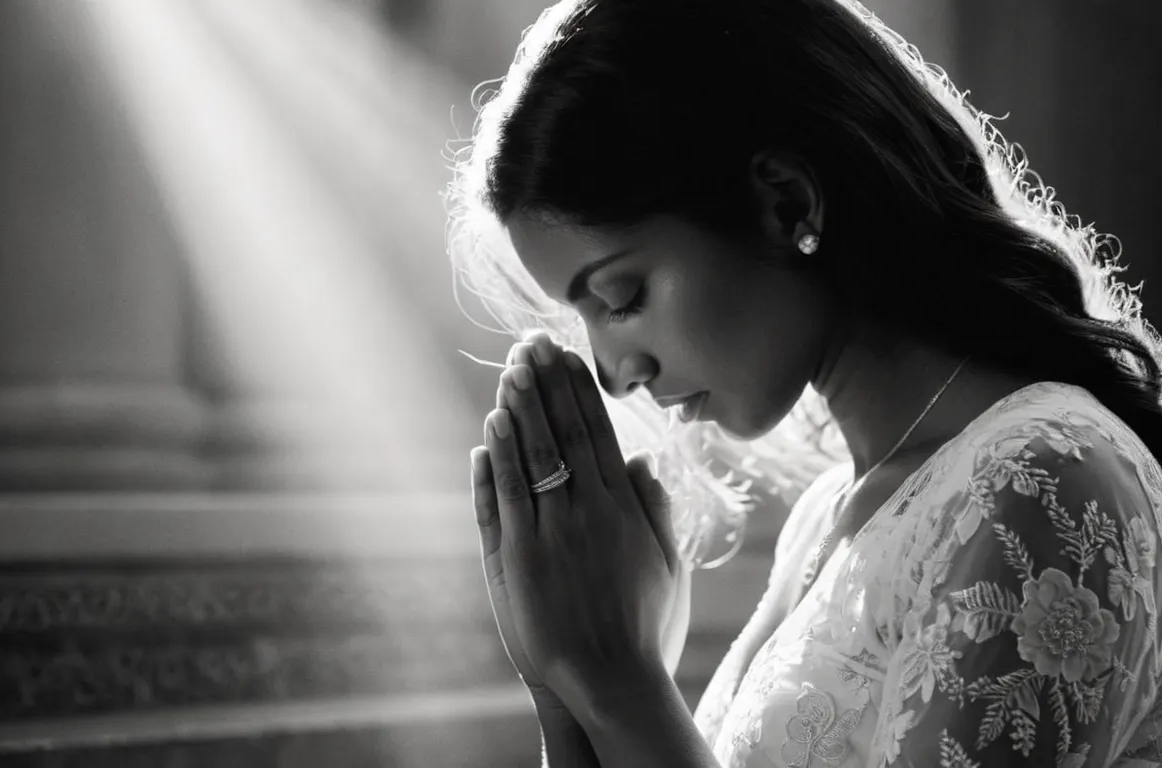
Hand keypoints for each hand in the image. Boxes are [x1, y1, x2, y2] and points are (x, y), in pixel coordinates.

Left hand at [477, 333, 681, 712]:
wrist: (612, 681)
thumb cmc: (645, 628)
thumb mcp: (668, 565)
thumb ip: (655, 509)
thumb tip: (645, 458)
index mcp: (624, 508)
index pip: (598, 433)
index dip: (579, 391)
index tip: (566, 356)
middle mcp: (587, 511)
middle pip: (563, 433)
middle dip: (546, 384)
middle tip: (532, 342)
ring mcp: (551, 532)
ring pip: (533, 456)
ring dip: (520, 408)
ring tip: (511, 367)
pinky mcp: (519, 557)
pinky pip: (506, 497)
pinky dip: (499, 459)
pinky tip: (493, 426)